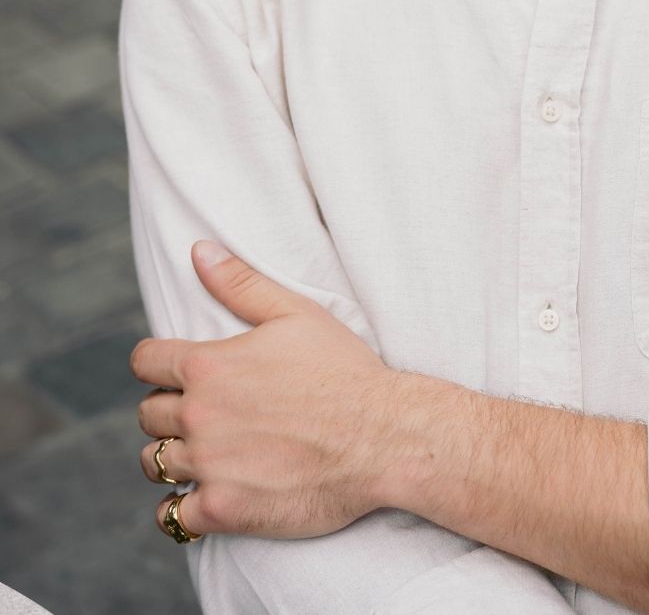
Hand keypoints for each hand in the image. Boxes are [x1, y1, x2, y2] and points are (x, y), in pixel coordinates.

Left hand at [131, 241, 399, 539]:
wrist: (382, 437)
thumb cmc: (343, 371)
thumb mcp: (295, 313)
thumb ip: (239, 283)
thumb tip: (198, 251)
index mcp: (209, 366)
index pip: (146, 362)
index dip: (156, 363)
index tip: (172, 372)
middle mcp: (199, 416)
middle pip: (148, 413)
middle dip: (166, 409)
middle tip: (200, 413)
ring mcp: (209, 466)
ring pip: (154, 462)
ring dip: (170, 457)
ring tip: (198, 453)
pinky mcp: (224, 509)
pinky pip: (173, 518)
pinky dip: (176, 511)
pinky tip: (195, 499)